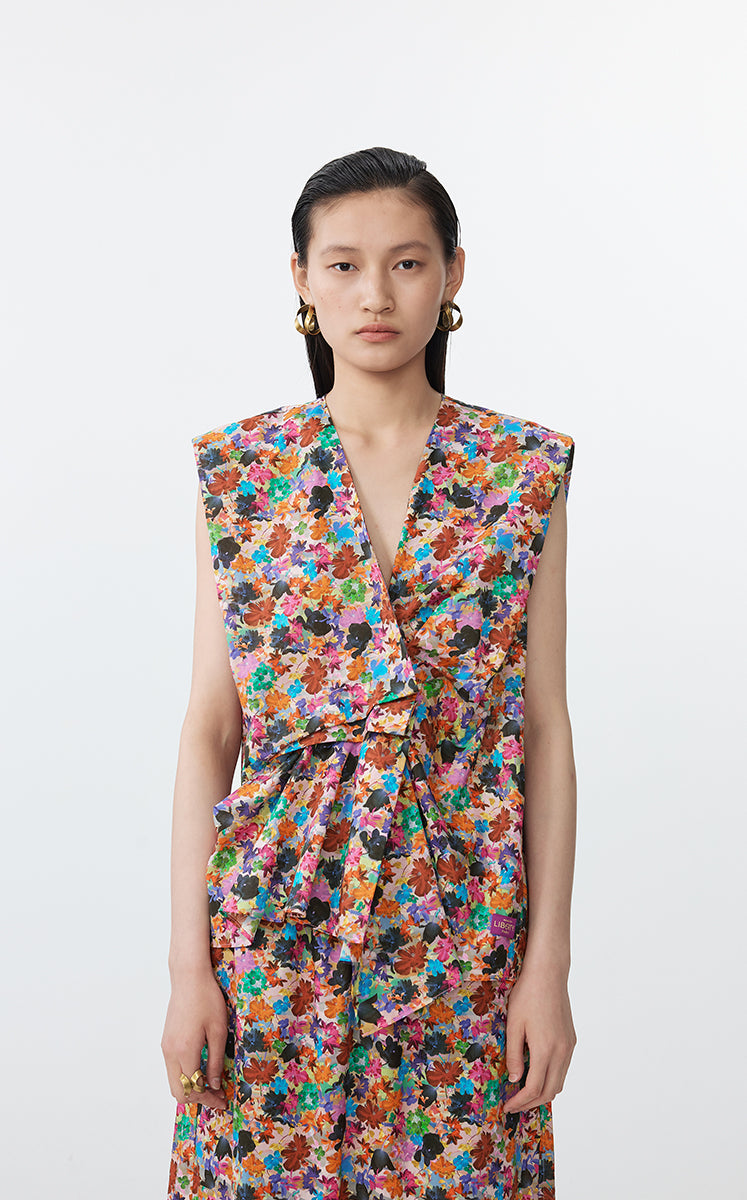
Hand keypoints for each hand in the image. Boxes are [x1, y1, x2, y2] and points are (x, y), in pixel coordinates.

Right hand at [161, 966, 228, 1110]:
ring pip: (173, 1081)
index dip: (209, 1099)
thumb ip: (215, 1061)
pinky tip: (200, 1070)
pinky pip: (172, 1069)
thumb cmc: (207, 999)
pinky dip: (185, 1077)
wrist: (189, 977)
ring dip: (190, 1088)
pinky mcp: (166, 1041)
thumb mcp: (218, 1031)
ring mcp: (166, 1047)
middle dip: (198, 1099)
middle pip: (178, 1091)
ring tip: (211, 1086)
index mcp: (185, 1051)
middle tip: (217, 1097)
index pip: (194, 1088)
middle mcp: (170, 1053)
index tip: (223, 1101)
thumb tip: (214, 1084)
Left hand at [502, 960, 575, 1114]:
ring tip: (524, 1092)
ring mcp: (569, 1046)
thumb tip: (515, 1080)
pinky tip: (537, 1073)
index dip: (520, 1102)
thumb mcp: (513, 1025)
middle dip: (531, 1103)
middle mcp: (561, 1052)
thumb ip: (514, 1055)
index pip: (533, 1089)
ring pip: (559, 1082)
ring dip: (543, 1092)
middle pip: (549, 1091)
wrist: (548, 974)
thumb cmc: (527, 995)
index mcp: (545, 1050)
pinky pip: (563, 1068)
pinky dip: (551, 1078)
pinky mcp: (571, 1040)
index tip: (507, 1106)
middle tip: (514, 1105)